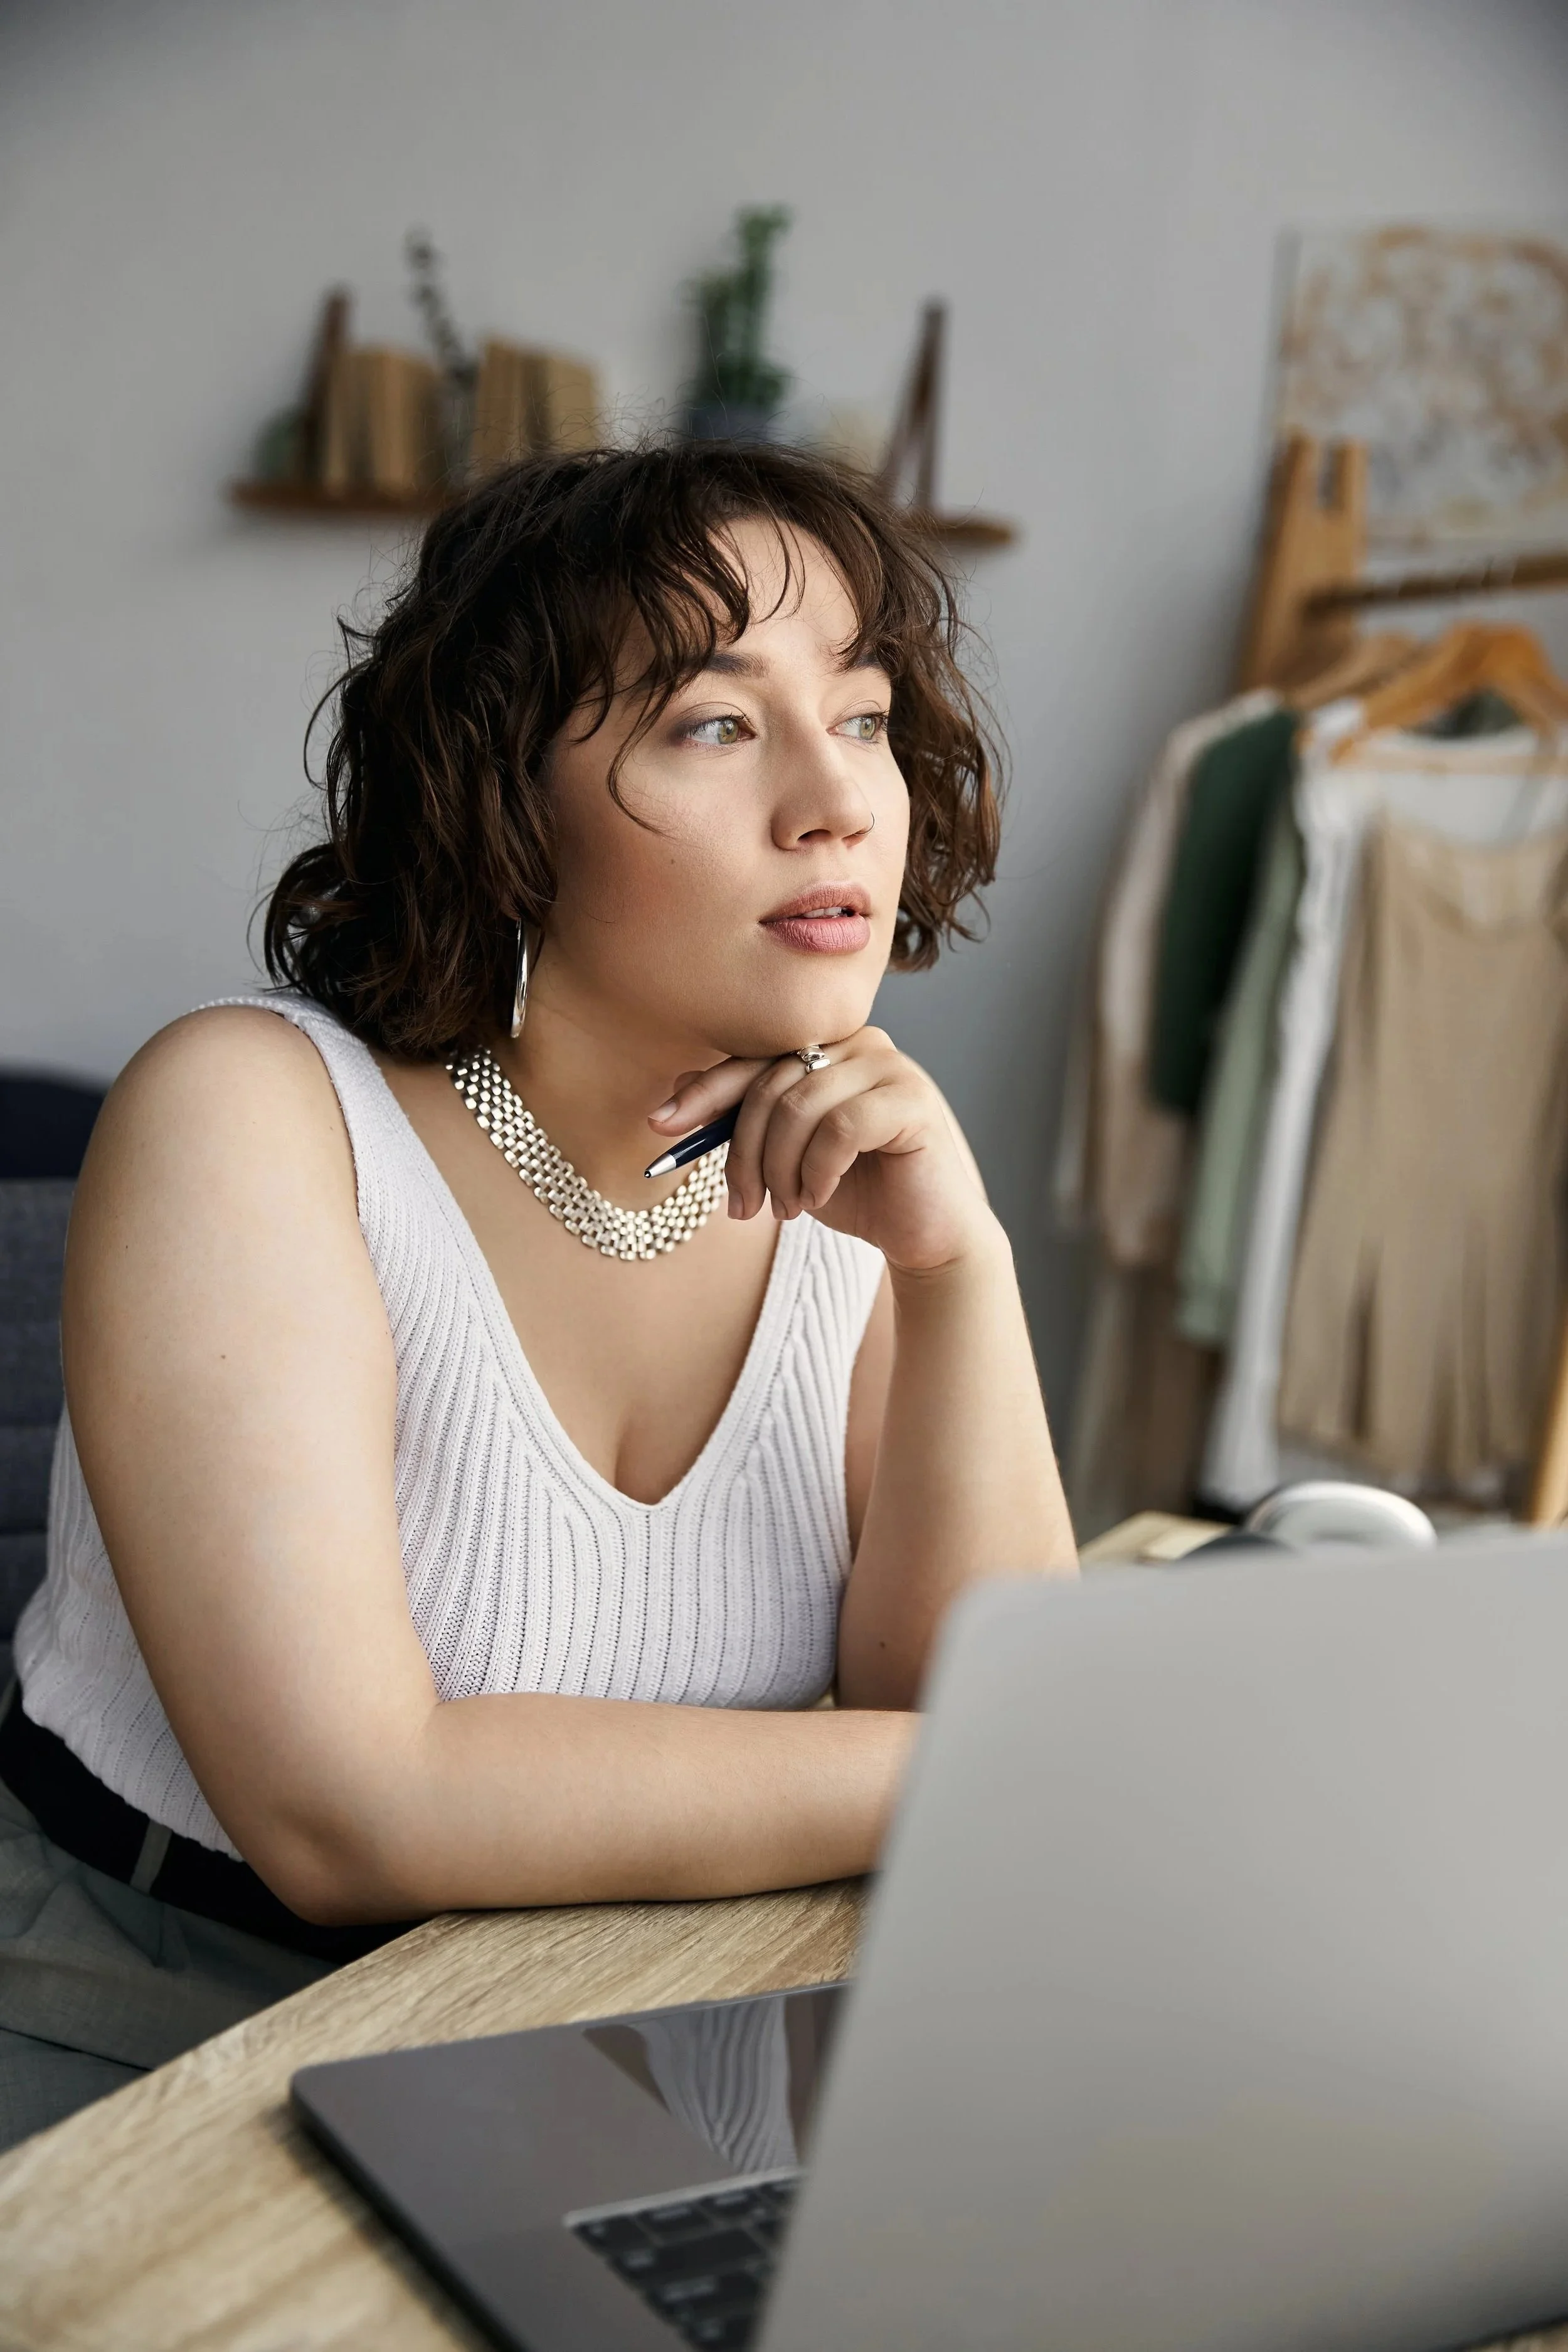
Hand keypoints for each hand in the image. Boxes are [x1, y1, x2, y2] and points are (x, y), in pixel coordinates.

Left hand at [648, 1030, 995, 1273]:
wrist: (925, 1235)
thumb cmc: (856, 1191)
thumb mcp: (786, 1157)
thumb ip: (744, 1120)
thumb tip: (676, 1087)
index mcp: (827, 1048)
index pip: (752, 1061)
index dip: (702, 1093)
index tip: (659, 1125)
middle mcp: (859, 1044)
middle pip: (770, 1085)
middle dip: (743, 1154)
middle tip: (742, 1207)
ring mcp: (890, 1067)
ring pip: (800, 1106)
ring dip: (780, 1169)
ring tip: (786, 1209)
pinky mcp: (913, 1101)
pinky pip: (840, 1127)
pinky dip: (817, 1170)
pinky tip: (818, 1197)